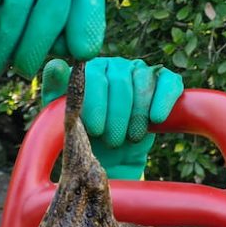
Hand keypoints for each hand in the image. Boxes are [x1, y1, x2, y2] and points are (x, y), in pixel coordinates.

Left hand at [41, 58, 182, 179]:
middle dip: (116, 113)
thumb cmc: (81, 137)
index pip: (94, 74)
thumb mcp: (61, 116)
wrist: (108, 161)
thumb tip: (56, 65)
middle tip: (111, 140)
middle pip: (120, 78)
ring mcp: (141, 72)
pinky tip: (156, 118)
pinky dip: (164, 98)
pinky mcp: (164, 84)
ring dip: (137, 112)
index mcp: (90, 68)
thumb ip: (56, 91)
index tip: (94, 130)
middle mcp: (116, 65)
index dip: (95, 103)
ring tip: (130, 137)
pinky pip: (169, 81)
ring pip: (143, 79)